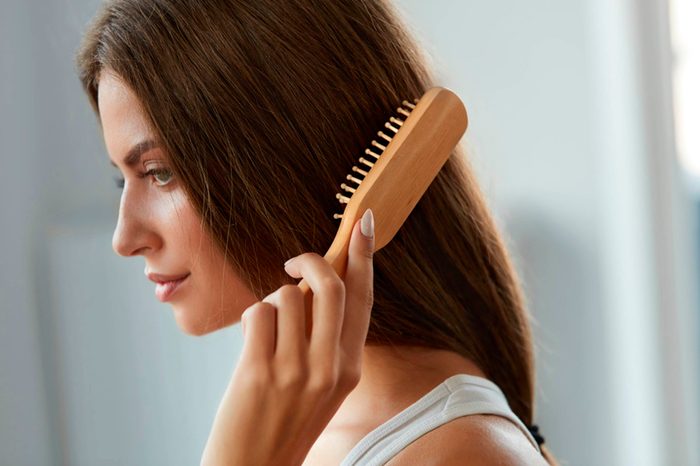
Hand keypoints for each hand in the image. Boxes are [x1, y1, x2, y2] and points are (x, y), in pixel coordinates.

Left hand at [201, 209, 374, 465]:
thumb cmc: (285, 420)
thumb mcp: (323, 383)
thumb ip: (325, 338)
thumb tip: (312, 284)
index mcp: (350, 367)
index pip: (363, 299)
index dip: (364, 257)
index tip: (362, 223)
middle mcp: (330, 367)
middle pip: (330, 286)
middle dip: (309, 260)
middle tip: (291, 261)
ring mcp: (296, 370)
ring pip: (287, 296)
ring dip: (271, 303)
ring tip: (265, 331)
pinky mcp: (260, 372)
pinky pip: (258, 313)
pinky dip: (252, 319)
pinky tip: (251, 343)